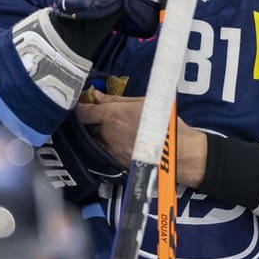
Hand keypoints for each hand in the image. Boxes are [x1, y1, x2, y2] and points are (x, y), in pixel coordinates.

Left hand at [76, 91, 206, 187]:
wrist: (179, 152)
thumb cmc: (165, 124)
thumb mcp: (142, 103)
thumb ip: (116, 99)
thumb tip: (97, 96)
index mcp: (112, 116)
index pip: (83, 112)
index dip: (80, 108)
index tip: (82, 105)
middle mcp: (106, 134)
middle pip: (86, 127)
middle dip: (89, 122)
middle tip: (96, 116)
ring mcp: (110, 150)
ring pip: (93, 140)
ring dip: (96, 134)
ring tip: (109, 129)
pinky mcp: (116, 162)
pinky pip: (103, 151)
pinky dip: (105, 145)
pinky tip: (116, 141)